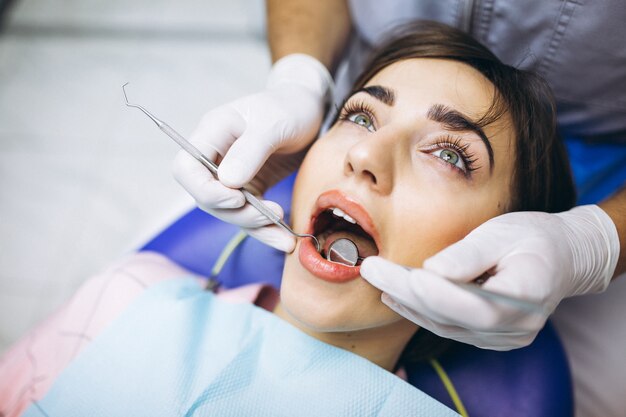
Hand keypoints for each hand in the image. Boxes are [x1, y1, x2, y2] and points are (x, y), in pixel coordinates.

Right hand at [172, 54, 332, 251]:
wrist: (311, 111)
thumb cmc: (289, 107)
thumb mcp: (274, 123)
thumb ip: (251, 150)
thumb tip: (227, 182)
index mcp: (212, 133)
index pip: (185, 168)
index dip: (204, 190)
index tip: (237, 198)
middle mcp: (217, 156)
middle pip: (206, 197)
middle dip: (237, 213)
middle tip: (270, 215)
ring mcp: (232, 175)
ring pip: (229, 212)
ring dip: (254, 227)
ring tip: (284, 236)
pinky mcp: (251, 188)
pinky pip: (250, 215)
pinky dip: (266, 230)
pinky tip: (284, 239)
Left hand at [360, 205, 619, 349]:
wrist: (560, 257)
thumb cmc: (532, 237)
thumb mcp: (504, 232)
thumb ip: (468, 254)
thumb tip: (429, 270)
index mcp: (527, 296)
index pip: (474, 304)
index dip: (435, 293)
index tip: (399, 274)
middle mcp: (515, 327)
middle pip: (451, 316)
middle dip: (405, 292)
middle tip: (370, 269)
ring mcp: (502, 337)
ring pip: (444, 325)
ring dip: (406, 303)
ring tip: (375, 278)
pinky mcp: (488, 337)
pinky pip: (447, 327)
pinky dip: (419, 311)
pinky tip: (395, 295)